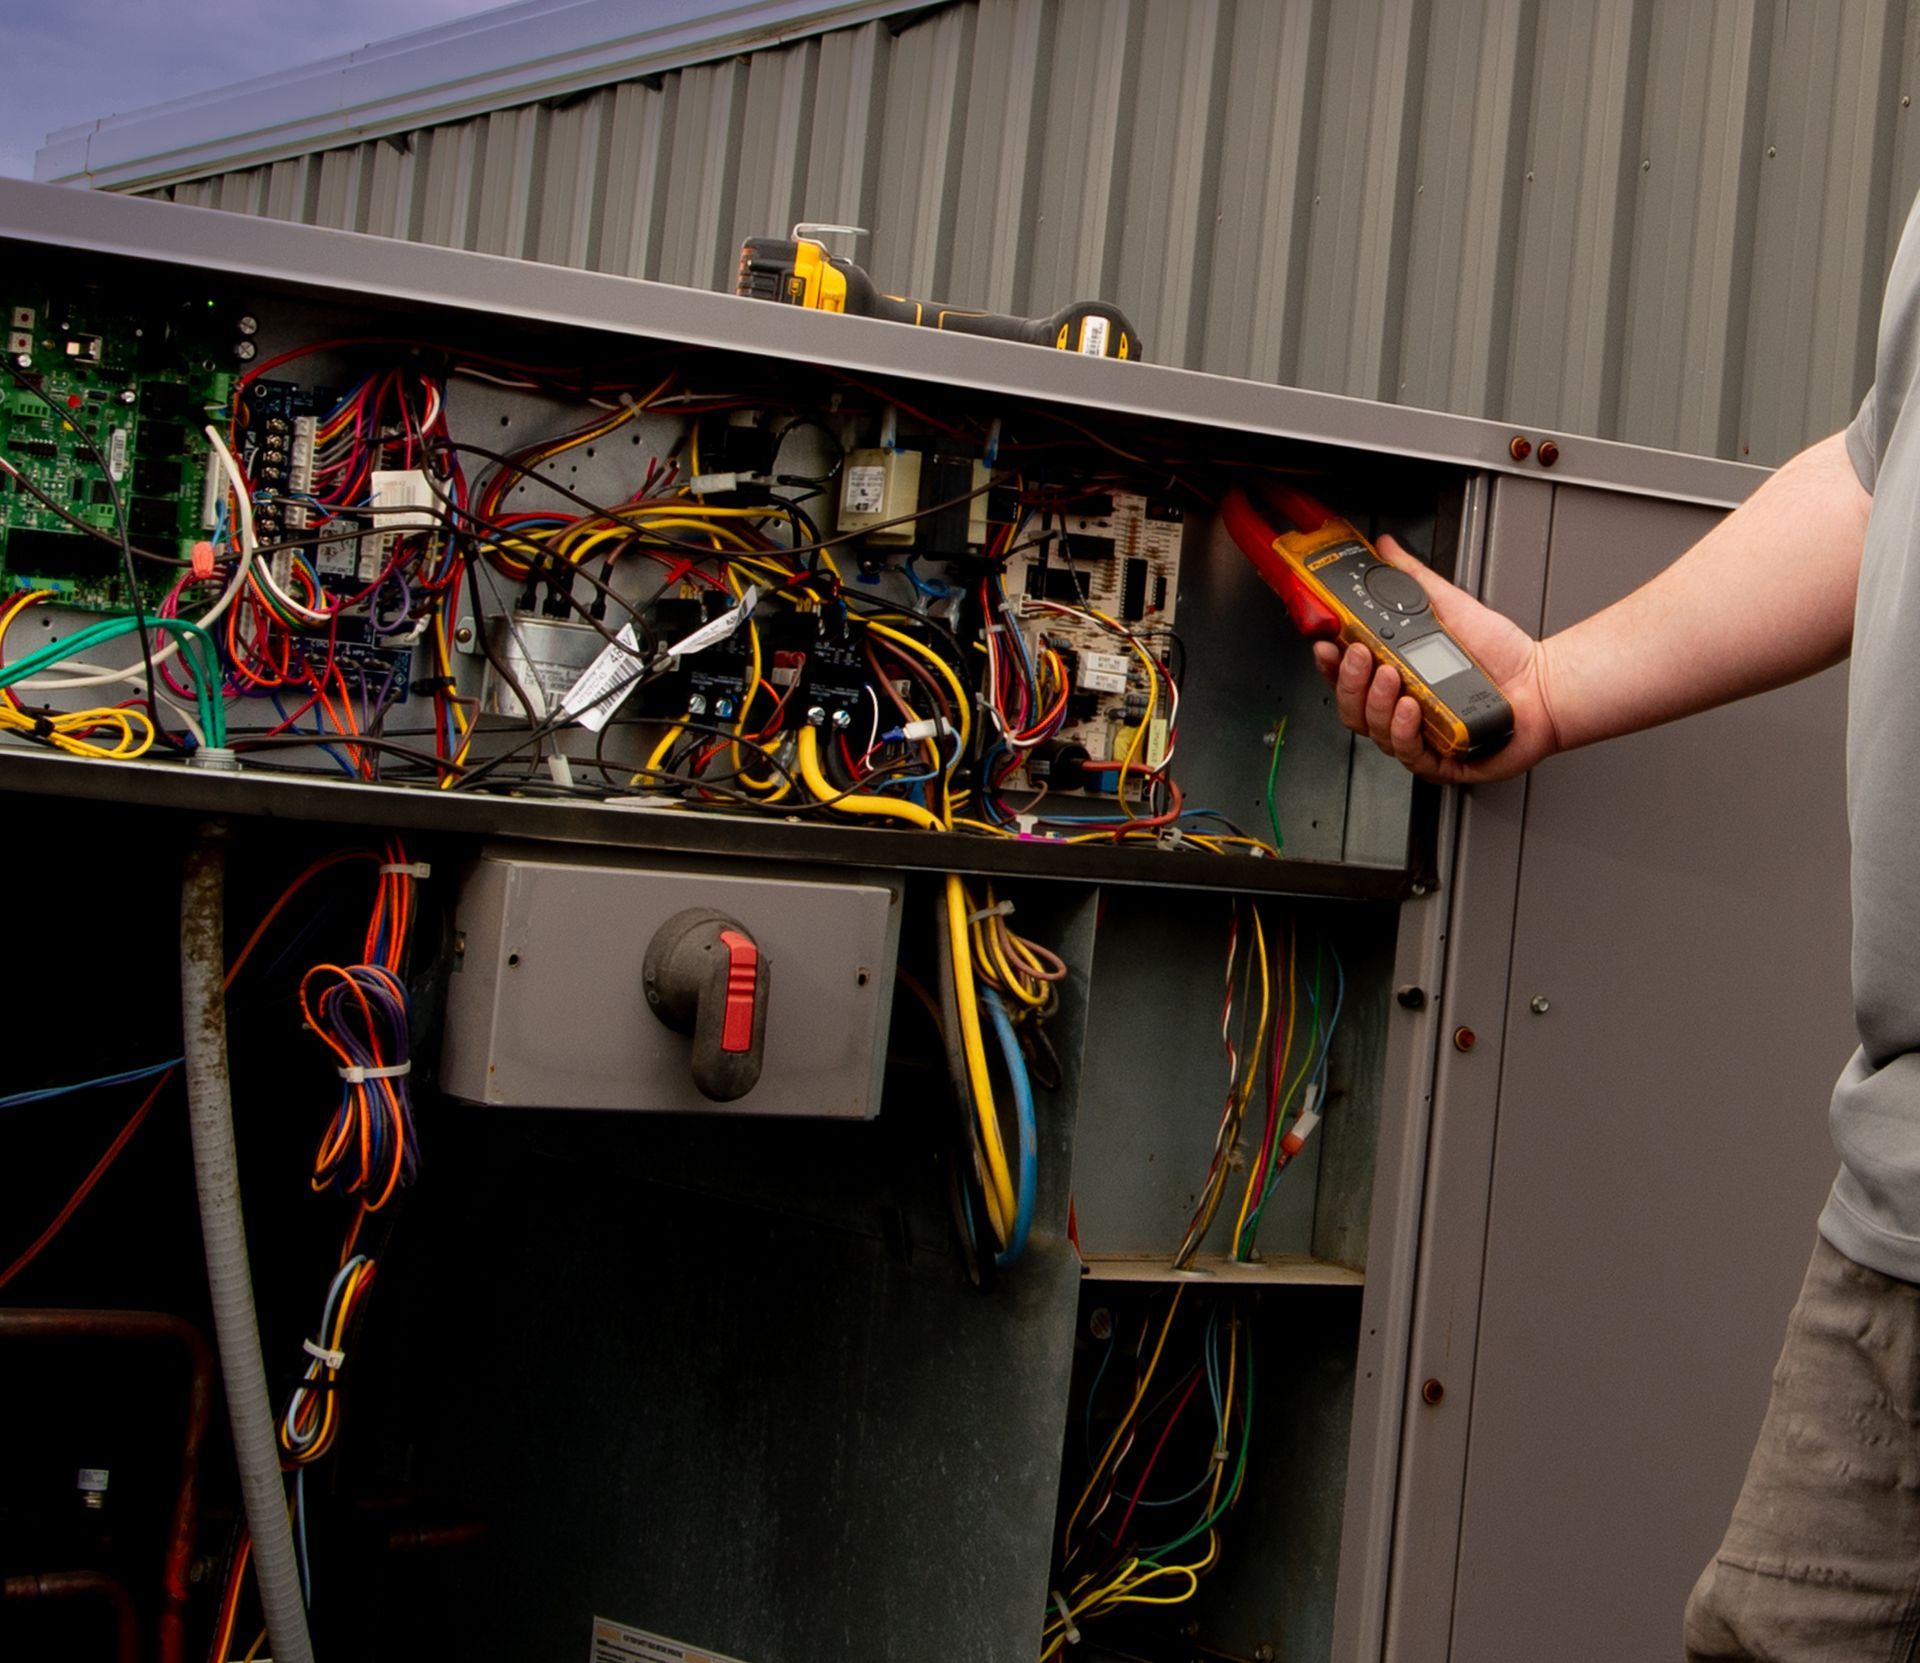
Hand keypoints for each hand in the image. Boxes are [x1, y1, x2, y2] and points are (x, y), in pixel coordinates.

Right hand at [1311, 535, 1560, 784]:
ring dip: (1376, 702)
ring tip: (1391, 676)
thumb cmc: (1503, 656)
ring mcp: (1419, 737)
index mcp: (1397, 677)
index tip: (1325, 643)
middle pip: (1351, 706)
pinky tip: (1409, 707)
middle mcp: (1401, 709)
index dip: (1329, 664)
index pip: (1346, 675)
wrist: (1544, 684)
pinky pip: (1408, 753)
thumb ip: (1412, 579)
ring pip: (1374, 730)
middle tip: (1361, 655)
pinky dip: (1403, 730)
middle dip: (1349, 681)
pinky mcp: (1440, 761)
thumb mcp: (1450, 607)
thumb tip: (1387, 550)